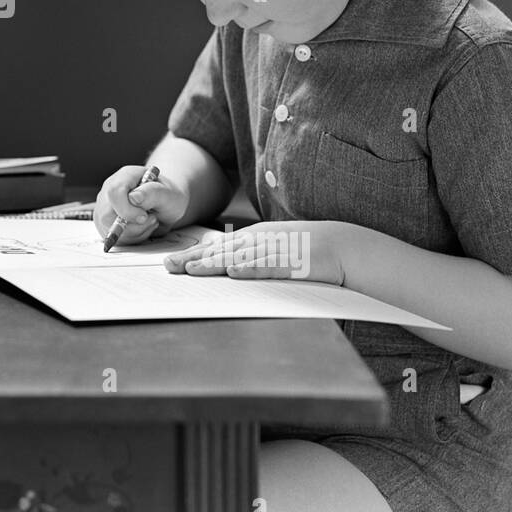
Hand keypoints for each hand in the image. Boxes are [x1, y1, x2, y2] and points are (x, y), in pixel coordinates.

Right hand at [94, 165, 191, 245]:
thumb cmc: (167, 196)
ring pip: (110, 229)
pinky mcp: (105, 222)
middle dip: (132, 225)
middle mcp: (110, 189)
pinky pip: (114, 237)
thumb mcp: (168, 193)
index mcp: (125, 176)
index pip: (114, 192)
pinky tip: (142, 227)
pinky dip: (132, 238)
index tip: (144, 217)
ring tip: (149, 220)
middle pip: (107, 214)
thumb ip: (152, 193)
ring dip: (135, 232)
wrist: (166, 205)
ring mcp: (105, 206)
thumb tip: (134, 197)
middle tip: (151, 219)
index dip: (127, 209)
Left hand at [163, 220, 349, 285]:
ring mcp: (277, 251)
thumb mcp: (271, 245)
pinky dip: (251, 269)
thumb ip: (245, 252)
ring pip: (240, 257)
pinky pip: (269, 266)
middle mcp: (260, 241)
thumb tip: (218, 259)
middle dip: (194, 259)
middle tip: (169, 266)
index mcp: (254, 238)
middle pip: (221, 251)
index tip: (169, 263)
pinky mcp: (294, 263)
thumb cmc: (304, 247)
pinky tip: (235, 272)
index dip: (192, 255)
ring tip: (192, 270)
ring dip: (215, 263)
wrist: (342, 245)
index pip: (217, 248)